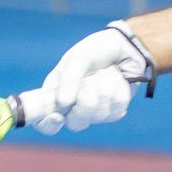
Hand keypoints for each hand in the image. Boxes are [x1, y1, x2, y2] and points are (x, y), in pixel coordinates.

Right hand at [32, 25, 150, 133]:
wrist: (126, 46)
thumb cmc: (96, 50)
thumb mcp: (78, 57)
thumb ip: (68, 78)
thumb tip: (62, 103)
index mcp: (57, 95)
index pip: (45, 122)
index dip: (48, 124)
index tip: (57, 116)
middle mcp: (74, 108)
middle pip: (75, 123)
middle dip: (85, 102)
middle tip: (89, 83)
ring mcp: (95, 112)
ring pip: (98, 115)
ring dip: (104, 88)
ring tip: (105, 72)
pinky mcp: (114, 111)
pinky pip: (116, 109)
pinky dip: (118, 89)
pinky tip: (117, 78)